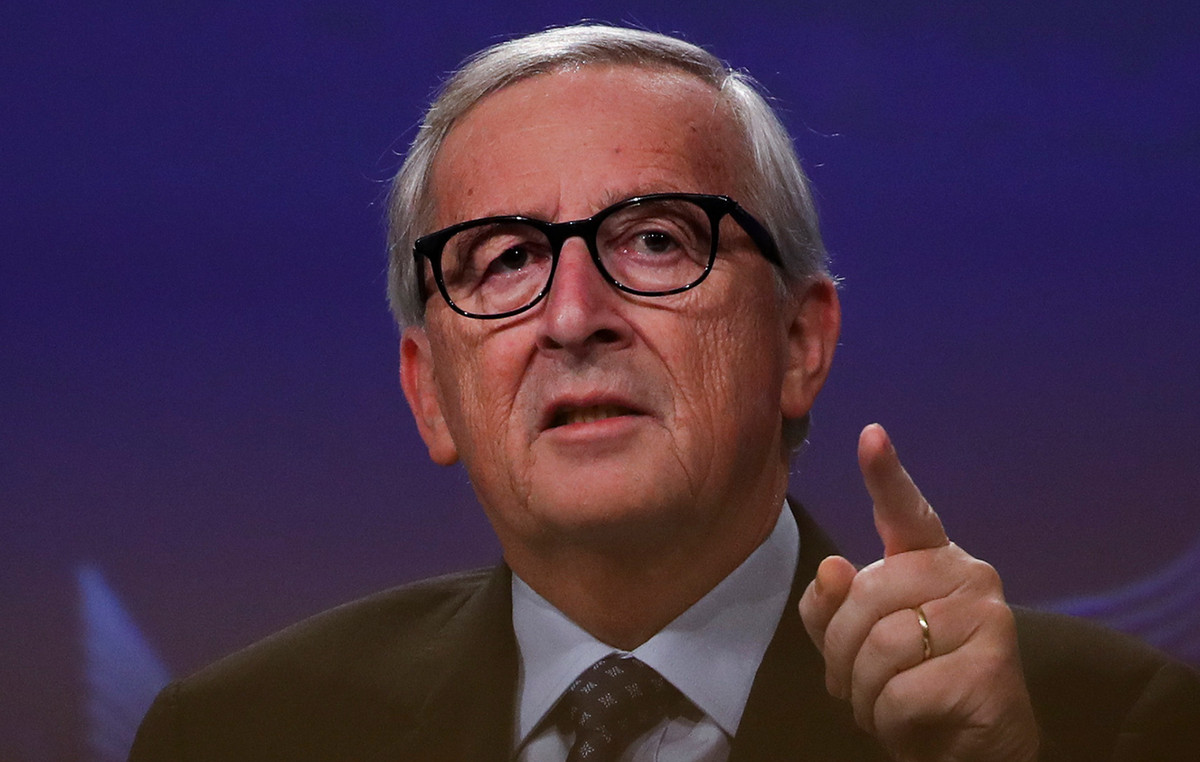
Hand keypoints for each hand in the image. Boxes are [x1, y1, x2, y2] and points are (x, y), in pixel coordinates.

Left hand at [798, 424, 1038, 761]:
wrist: (968, 751)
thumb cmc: (909, 685)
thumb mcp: (854, 642)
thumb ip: (833, 605)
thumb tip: (834, 569)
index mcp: (931, 560)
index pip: (905, 511)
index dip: (886, 474)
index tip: (871, 435)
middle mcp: (968, 574)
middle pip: (866, 595)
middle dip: (840, 652)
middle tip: (850, 685)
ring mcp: (988, 618)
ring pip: (883, 645)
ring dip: (863, 691)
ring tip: (879, 705)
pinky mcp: (993, 668)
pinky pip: (902, 689)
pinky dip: (888, 718)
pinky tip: (909, 723)